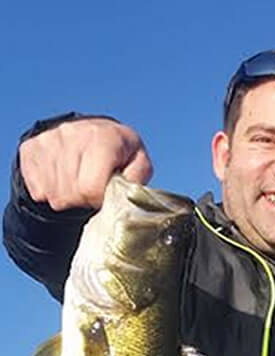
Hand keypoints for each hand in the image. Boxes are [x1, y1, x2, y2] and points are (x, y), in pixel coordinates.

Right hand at [19, 118, 151, 210]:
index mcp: (104, 138)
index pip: (89, 187)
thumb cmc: (121, 153)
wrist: (95, 132)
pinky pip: (36, 189)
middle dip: (83, 199)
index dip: (98, 197)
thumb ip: (136, 179)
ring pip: (51, 193)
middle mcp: (73, 133)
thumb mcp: (139, 163)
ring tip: (79, 185)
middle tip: (92, 190)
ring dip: (67, 197)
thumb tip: (123, 195)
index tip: (103, 192)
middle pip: (69, 193)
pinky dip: (50, 192)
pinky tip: (63, 181)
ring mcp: (48, 139)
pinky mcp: (31, 147)